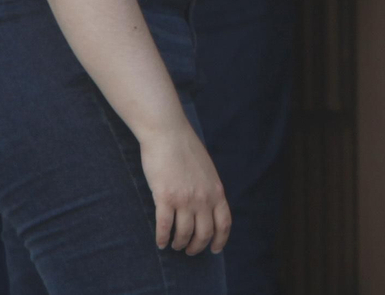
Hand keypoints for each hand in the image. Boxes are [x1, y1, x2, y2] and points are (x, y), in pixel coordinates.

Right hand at [138, 121, 231, 255]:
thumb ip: (209, 188)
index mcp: (216, 190)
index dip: (221, 240)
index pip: (224, 223)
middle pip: (204, 233)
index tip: (216, 249)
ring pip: (184, 234)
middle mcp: (203, 198)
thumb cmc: (185, 148)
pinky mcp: (165, 197)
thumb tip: (208, 206)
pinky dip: (162, 238)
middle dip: (197, 247)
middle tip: (190, 251)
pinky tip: (160, 242)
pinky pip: (164, 227)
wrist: (168, 133)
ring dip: (179, 244)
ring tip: (174, 245)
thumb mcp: (207, 169)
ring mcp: (185, 199)